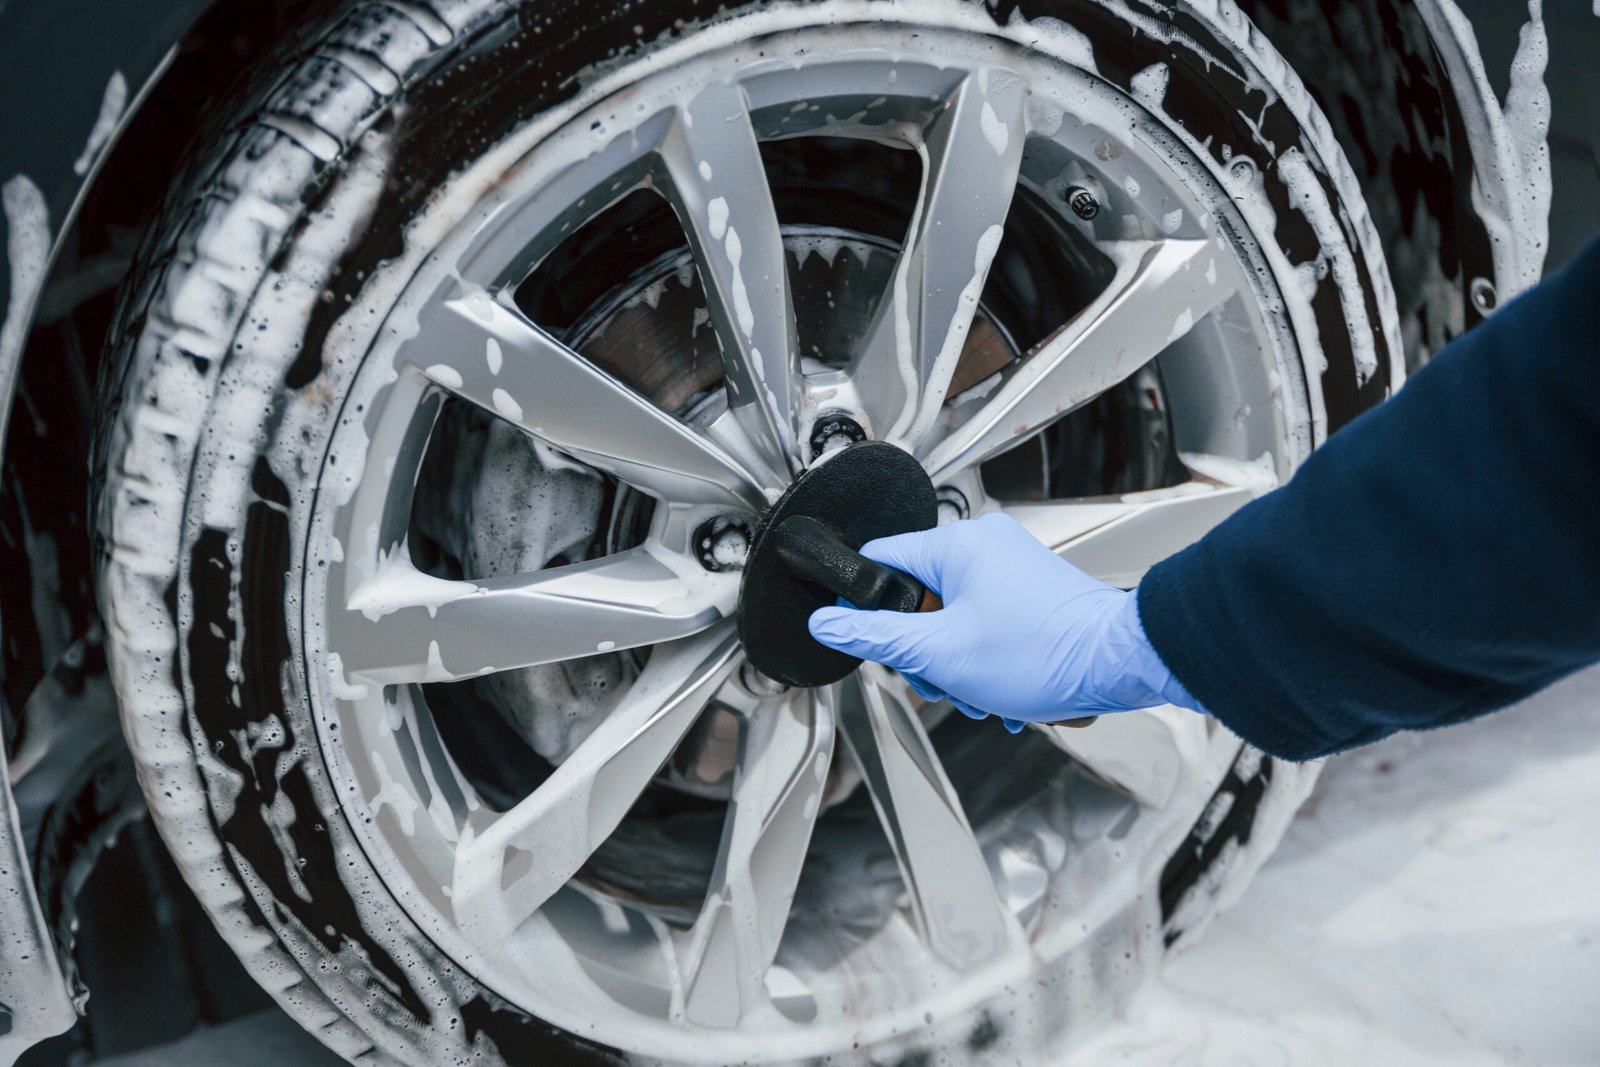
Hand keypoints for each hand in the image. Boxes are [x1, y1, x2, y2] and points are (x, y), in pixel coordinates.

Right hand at [808, 513, 1199, 730]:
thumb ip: (876, 636)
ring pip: (952, 616)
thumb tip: (828, 622)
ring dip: (955, 664)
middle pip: (918, 597)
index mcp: (957, 545)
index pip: (880, 561)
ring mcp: (1012, 566)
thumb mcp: (941, 654)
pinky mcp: (1030, 589)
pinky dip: (985, 658)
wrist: (1119, 663)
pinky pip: (985, 620)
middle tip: (942, 679)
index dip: (865, 606)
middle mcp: (985, 544)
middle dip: (924, 651)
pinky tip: (1000, 689)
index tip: (870, 640)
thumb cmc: (1045, 652)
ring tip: (979, 692)